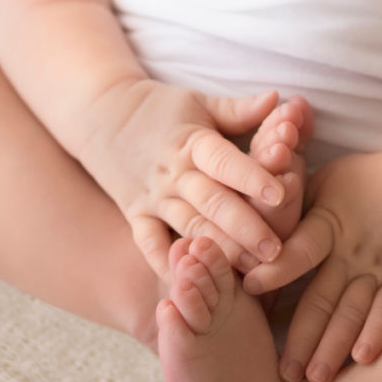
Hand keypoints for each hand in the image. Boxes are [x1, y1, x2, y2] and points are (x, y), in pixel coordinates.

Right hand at [81, 78, 288, 277]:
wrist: (99, 115)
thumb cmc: (160, 109)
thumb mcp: (199, 102)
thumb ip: (239, 109)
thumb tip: (279, 98)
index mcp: (193, 142)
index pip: (224, 160)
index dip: (252, 176)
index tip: (281, 192)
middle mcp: (173, 173)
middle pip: (211, 202)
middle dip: (244, 227)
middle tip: (275, 250)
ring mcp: (153, 198)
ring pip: (188, 227)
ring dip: (217, 249)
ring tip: (249, 270)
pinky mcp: (136, 216)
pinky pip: (149, 244)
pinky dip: (165, 264)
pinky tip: (188, 284)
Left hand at [243, 150, 381, 381]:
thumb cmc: (369, 179)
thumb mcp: (325, 181)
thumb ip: (293, 204)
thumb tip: (252, 216)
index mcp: (328, 223)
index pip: (300, 249)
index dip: (275, 267)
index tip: (248, 287)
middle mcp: (351, 251)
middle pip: (323, 297)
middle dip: (301, 336)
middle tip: (283, 372)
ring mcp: (378, 268)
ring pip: (353, 312)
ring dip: (334, 346)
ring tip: (315, 379)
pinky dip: (379, 332)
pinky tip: (364, 358)